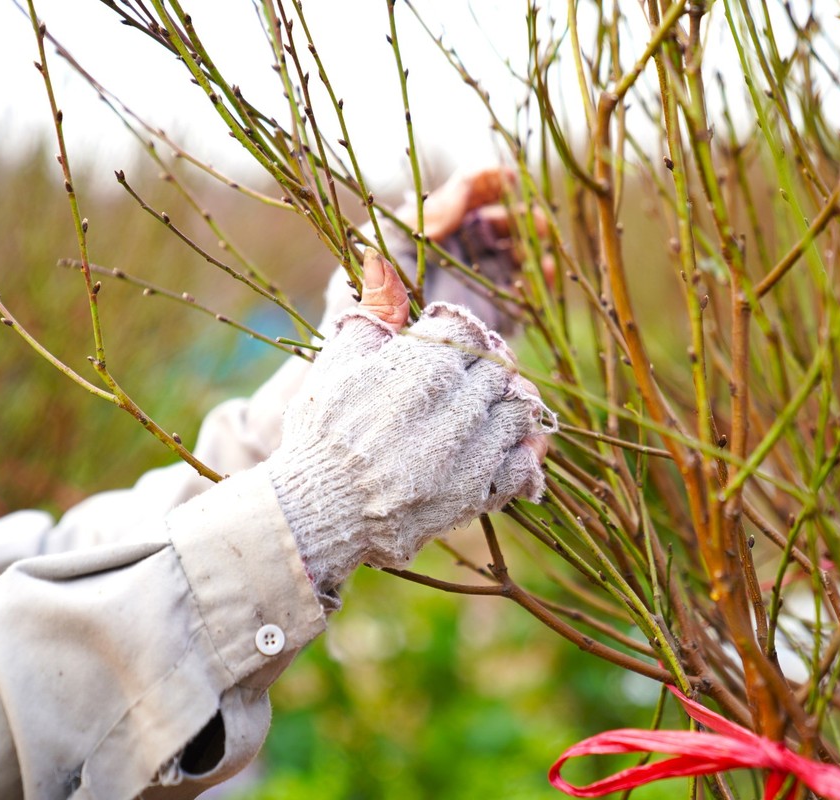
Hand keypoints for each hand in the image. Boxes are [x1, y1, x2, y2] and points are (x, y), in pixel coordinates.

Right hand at [271, 250, 552, 594]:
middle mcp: (451, 411)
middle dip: (485, 365)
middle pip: (497, 368)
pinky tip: (506, 443)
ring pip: (517, 411)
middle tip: (469, 374)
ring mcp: (467, 457)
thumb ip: (369, 320)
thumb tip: (383, 270)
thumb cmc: (320, 435)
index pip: (465, 331)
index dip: (459, 331)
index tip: (448, 340)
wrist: (317, 511)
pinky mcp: (474, 496)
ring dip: (507, 403)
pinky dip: (523, 450)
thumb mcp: (333, 367)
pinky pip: (522, 464)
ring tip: (485, 406)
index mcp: (418, 370)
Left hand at [322, 167, 552, 333]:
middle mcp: (455, 251)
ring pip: (513, 253)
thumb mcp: (385, 252)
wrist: (366, 363)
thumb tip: (459, 193)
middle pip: (496, 221)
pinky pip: (521, 294)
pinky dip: (538, 281)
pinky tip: (547, 274)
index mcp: (429, 228)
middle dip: (517, 214)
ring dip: (532, 243)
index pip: (464, 195)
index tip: (509, 178)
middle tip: (533, 217)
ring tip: (544, 239)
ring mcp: (474, 283)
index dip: (488, 182)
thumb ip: (425, 220)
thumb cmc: (360, 301)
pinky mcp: (490, 316)